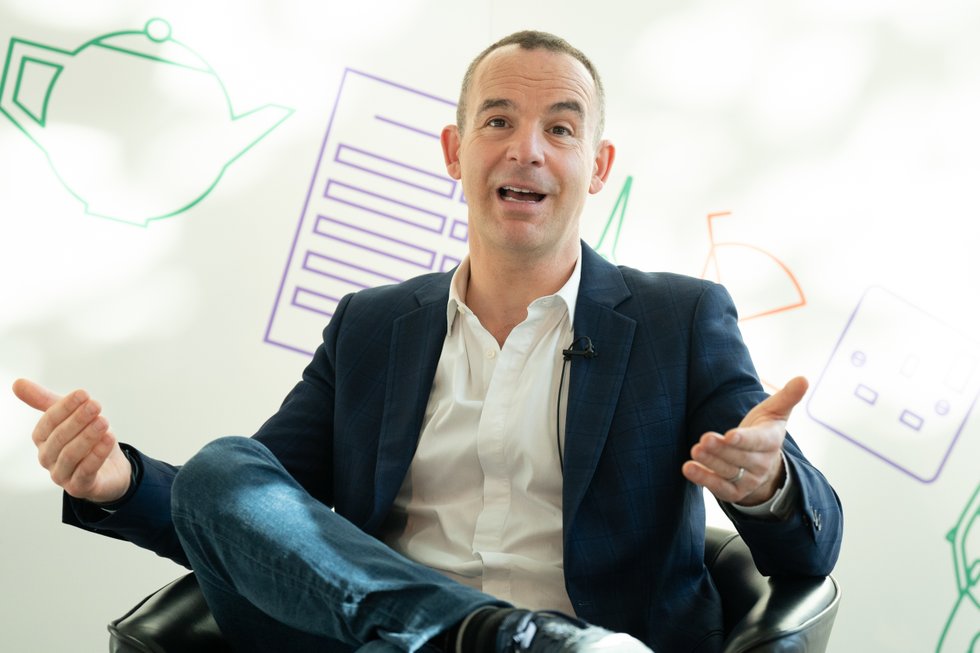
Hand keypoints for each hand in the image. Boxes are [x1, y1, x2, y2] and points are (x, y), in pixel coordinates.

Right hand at [12, 378, 131, 502]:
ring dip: (88, 437)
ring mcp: (62, 475)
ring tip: (103, 422)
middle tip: (96, 405)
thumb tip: (17, 383)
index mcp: (43, 439)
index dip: (65, 407)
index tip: (84, 393)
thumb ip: (47, 401)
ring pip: (71, 455)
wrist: (111, 469)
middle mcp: (48, 458)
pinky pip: (85, 471)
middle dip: (78, 420)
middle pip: (59, 438)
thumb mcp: (71, 417)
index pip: (48, 422)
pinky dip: (97, 455)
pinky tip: (109, 440)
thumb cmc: (87, 440)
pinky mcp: (79, 488)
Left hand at [682, 376, 807, 505]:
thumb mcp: (775, 412)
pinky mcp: (735, 492)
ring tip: (695, 450)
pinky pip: (720, 489)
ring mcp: (749, 480)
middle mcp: (762, 463)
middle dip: (721, 449)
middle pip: (739, 457)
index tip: (729, 435)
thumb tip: (804, 378)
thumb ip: (787, 396)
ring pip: (728, 472)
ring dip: (710, 463)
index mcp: (771, 442)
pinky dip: (703, 479)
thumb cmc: (764, 430)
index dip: (743, 440)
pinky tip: (688, 468)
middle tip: (703, 439)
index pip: (758, 442)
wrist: (763, 463)